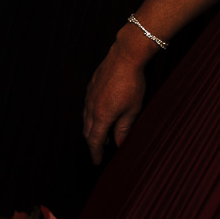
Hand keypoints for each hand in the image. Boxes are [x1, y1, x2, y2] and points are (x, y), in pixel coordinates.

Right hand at [82, 34, 148, 164]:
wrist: (125, 57)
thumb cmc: (132, 83)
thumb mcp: (133, 110)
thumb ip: (124, 128)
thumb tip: (119, 144)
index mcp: (102, 116)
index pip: (95, 140)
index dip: (96, 153)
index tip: (97, 162)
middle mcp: (91, 108)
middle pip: (88, 131)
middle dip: (93, 143)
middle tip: (100, 151)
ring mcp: (89, 97)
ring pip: (86, 119)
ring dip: (92, 130)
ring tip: (103, 135)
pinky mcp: (90, 87)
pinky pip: (87, 107)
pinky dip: (91, 117)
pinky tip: (101, 115)